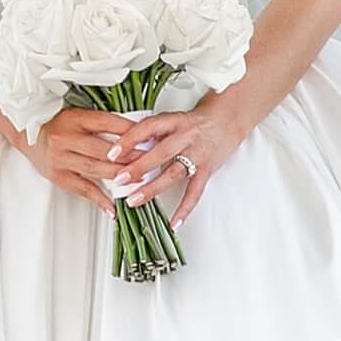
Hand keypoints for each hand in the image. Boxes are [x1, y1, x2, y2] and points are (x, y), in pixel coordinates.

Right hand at [22, 102, 150, 195]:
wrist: (26, 135)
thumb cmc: (54, 123)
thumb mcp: (76, 115)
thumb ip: (99, 124)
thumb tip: (130, 132)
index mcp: (74, 119)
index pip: (106, 122)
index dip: (128, 131)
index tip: (147, 136)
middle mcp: (66, 138)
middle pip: (103, 149)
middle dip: (129, 157)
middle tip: (149, 161)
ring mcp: (61, 158)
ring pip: (95, 169)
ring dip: (119, 176)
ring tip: (137, 182)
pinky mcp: (58, 176)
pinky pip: (82, 189)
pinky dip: (99, 199)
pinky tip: (112, 207)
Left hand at [114, 90, 251, 220]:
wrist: (227, 119)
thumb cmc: (196, 119)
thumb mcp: (173, 118)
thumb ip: (153, 131)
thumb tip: (123, 143)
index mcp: (175, 120)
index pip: (149, 127)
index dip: (130, 139)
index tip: (113, 152)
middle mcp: (186, 136)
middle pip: (161, 152)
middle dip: (138, 167)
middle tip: (119, 179)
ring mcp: (198, 154)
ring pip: (174, 173)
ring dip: (152, 188)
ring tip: (135, 200)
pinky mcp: (207, 170)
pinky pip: (194, 192)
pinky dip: (184, 209)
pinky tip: (174, 223)